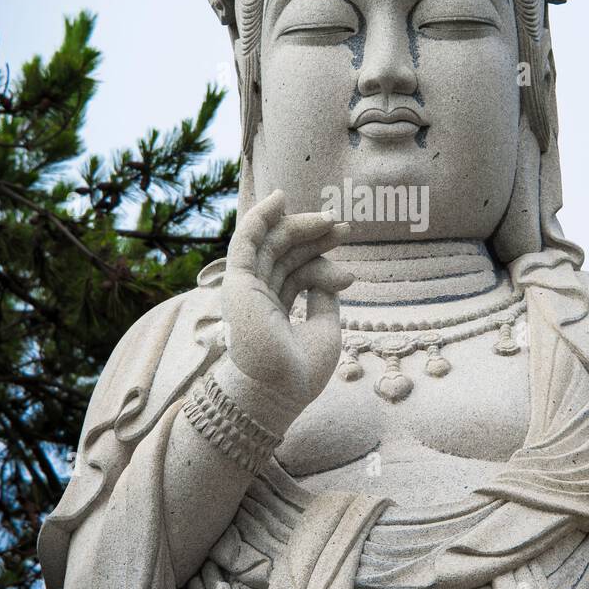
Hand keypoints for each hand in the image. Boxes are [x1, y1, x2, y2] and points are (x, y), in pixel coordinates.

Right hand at [217, 190, 353, 427]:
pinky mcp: (236, 282)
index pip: (298, 272)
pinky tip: (279, 198)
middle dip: (315, 236)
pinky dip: (260, 217)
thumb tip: (332, 272)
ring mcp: (246, 288)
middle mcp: (258, 296)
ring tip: (330, 217)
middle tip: (346, 227)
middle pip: (286, 253)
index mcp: (274, 310)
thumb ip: (323, 296)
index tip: (351, 267)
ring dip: (299, 225)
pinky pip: (245, 241)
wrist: (279, 389)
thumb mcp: (324, 326)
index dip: (322, 260)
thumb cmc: (301, 369)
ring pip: (270, 244)